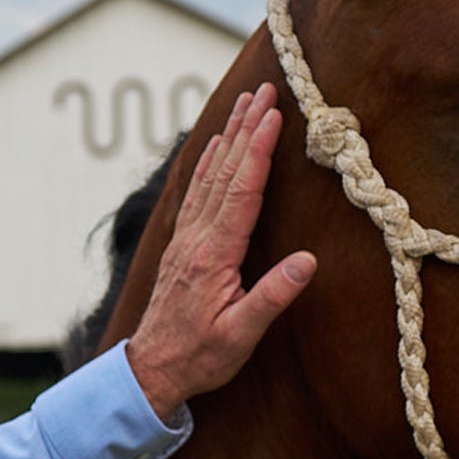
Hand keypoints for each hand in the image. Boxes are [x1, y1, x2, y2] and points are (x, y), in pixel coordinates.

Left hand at [125, 83, 315, 422]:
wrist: (152, 370)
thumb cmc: (200, 357)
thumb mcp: (240, 336)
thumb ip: (271, 298)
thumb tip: (307, 262)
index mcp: (213, 256)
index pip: (242, 192)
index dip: (259, 151)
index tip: (275, 115)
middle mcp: (196, 239)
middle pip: (225, 171)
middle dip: (246, 127)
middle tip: (264, 88)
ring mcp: (185, 239)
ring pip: (209, 176)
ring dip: (229, 136)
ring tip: (245, 102)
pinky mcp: (181, 245)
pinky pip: (197, 191)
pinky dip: (209, 161)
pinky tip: (215, 144)